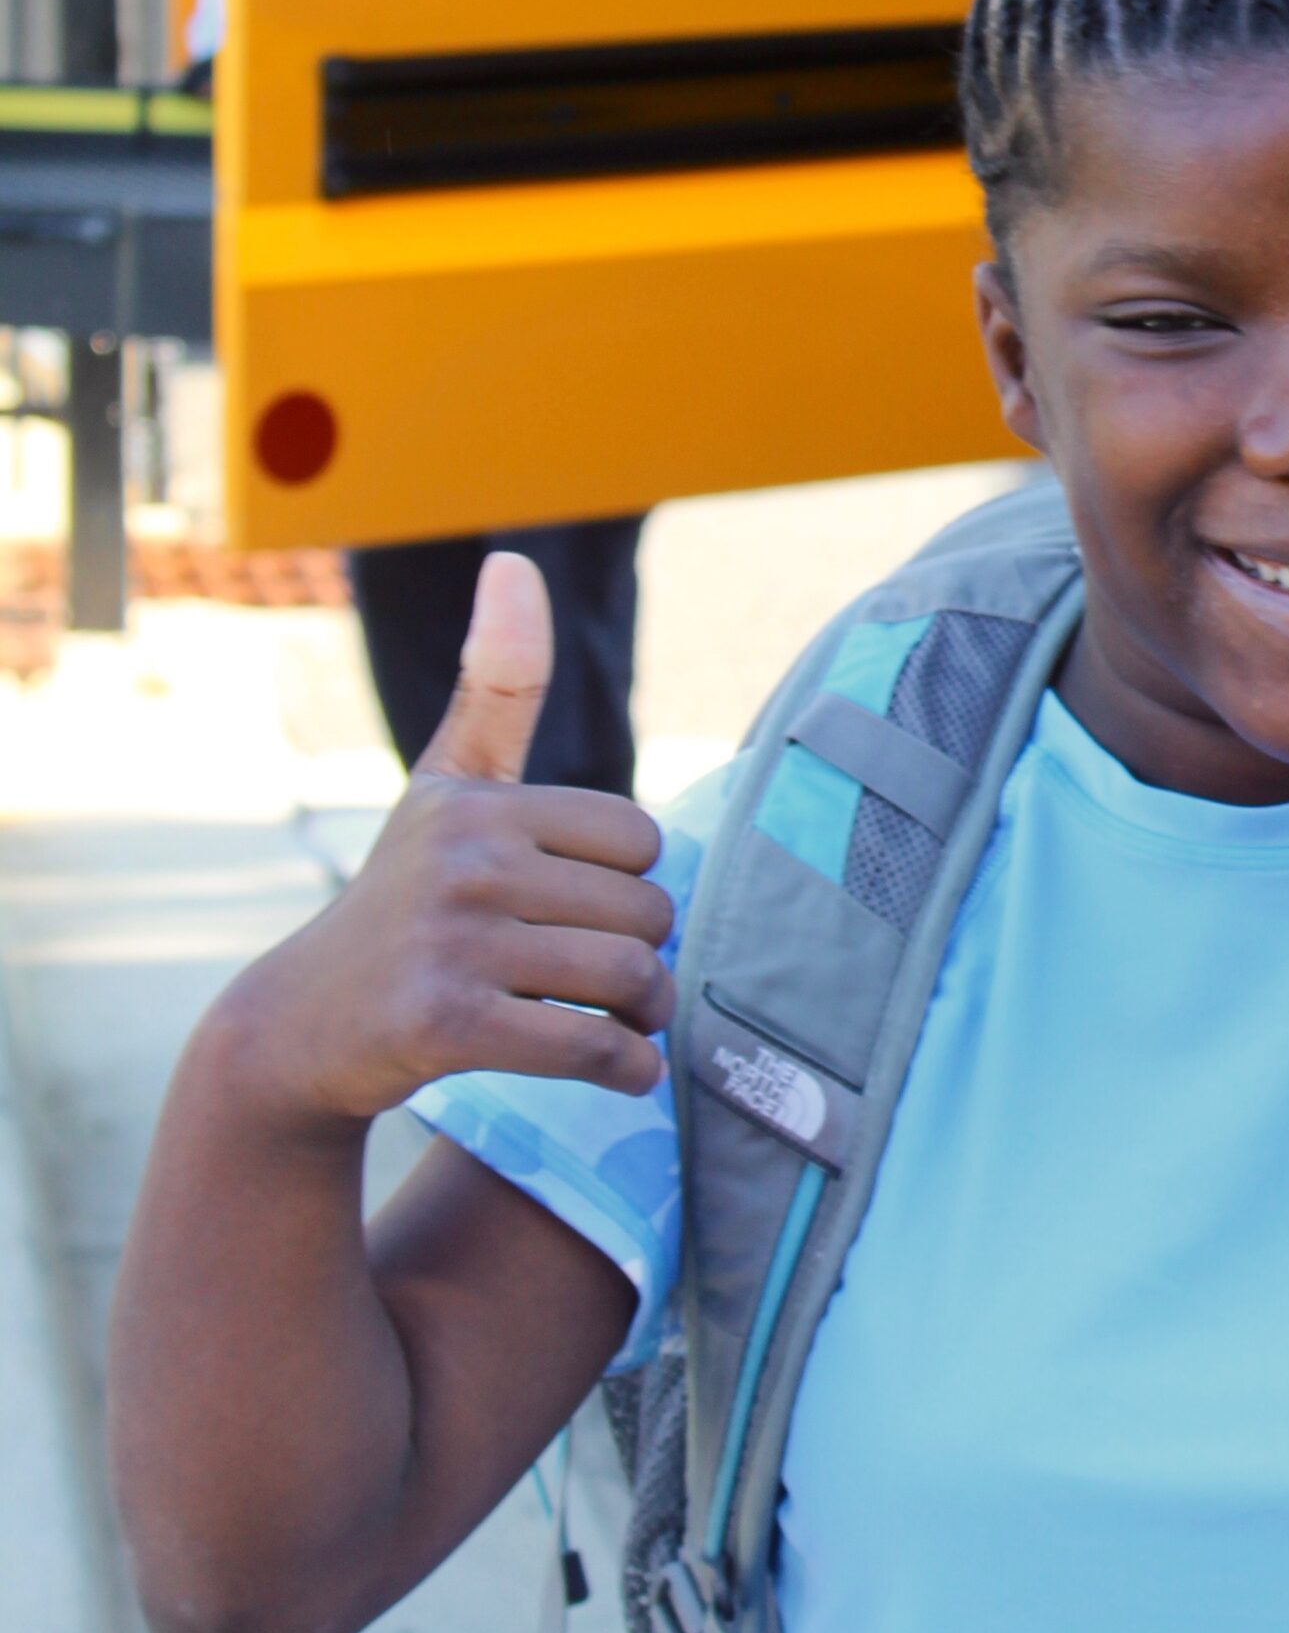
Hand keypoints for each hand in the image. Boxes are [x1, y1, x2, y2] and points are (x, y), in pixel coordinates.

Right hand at [223, 553, 674, 1127]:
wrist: (300, 1028)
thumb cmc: (404, 898)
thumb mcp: (446, 787)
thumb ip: (496, 684)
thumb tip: (512, 559)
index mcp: (478, 804)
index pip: (640, 840)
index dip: (631, 883)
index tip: (592, 909)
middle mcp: (463, 862)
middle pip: (646, 911)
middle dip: (644, 956)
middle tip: (615, 982)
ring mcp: (451, 944)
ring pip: (629, 979)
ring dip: (645, 1018)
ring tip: (625, 1023)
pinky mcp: (446, 1025)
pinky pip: (590, 1048)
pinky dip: (625, 1072)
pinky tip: (624, 1073)